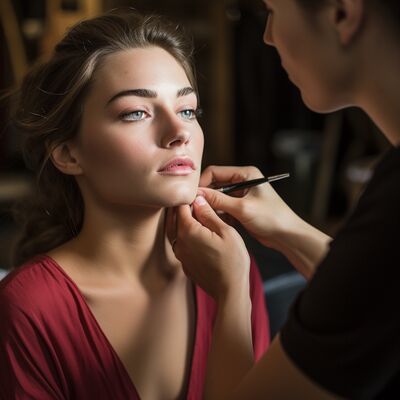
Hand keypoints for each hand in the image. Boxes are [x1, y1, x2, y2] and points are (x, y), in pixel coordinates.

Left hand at [167, 196, 249, 302]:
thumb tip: (197, 200)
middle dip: (180, 207)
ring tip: (194, 214)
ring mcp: (180, 255)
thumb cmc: (233, 261)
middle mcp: (179, 243)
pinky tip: (197, 233)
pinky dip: (184, 235)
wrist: (230, 291)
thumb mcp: (226, 232)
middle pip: (173, 218)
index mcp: (188, 231)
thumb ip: (209, 214)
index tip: (195, 193)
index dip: (187, 197)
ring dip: (181, 221)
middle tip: (192, 200)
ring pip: (175, 231)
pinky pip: (180, 244)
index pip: (180, 207)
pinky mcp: (185, 264)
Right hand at [199, 165, 331, 277]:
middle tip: (195, 208)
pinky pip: (223, 207)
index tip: (192, 196)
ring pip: (217, 197)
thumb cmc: (271, 218)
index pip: (215, 172)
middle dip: (206, 196)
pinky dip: (218, 214)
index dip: (202, 183)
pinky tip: (216, 222)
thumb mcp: (242, 208)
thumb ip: (218, 200)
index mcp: (246, 174)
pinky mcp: (240, 207)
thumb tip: (197, 194)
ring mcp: (241, 194)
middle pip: (215, 184)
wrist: (287, 235)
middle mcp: (242, 181)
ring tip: (205, 217)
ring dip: (211, 206)